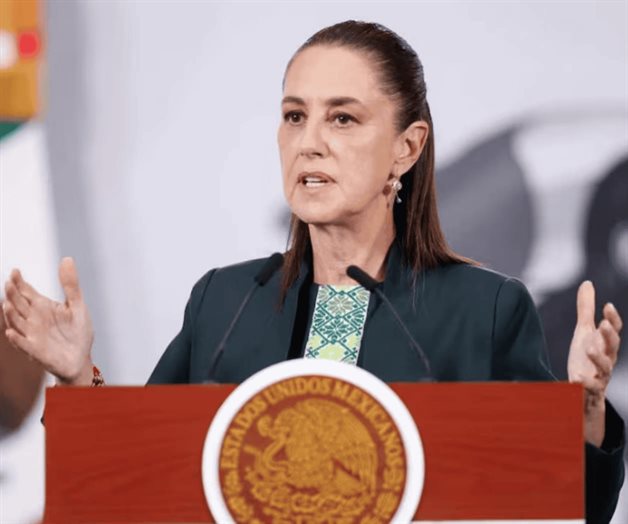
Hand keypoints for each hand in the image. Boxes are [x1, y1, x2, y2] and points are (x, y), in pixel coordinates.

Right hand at [2, 257, 94, 385]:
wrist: (81, 358)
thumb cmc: (78, 331)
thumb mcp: (77, 305)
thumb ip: (70, 284)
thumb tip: (67, 258)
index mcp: (42, 306)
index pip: (25, 291)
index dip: (19, 282)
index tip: (15, 271)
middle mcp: (33, 319)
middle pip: (18, 304)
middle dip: (12, 294)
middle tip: (9, 283)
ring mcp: (32, 334)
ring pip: (16, 322)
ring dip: (10, 314)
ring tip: (7, 304)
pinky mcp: (35, 350)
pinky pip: (22, 344)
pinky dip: (16, 339)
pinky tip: (12, 332)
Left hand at [567, 280, 622, 446]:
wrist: (584, 388)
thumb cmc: (587, 357)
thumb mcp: (584, 331)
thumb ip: (586, 309)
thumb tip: (587, 283)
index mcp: (605, 344)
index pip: (613, 330)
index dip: (613, 319)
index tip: (607, 305)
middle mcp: (606, 359)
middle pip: (613, 347)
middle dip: (609, 336)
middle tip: (601, 325)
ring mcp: (599, 375)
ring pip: (604, 368)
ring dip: (598, 358)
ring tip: (588, 348)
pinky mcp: (589, 390)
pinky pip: (589, 388)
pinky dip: (583, 384)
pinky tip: (576, 379)